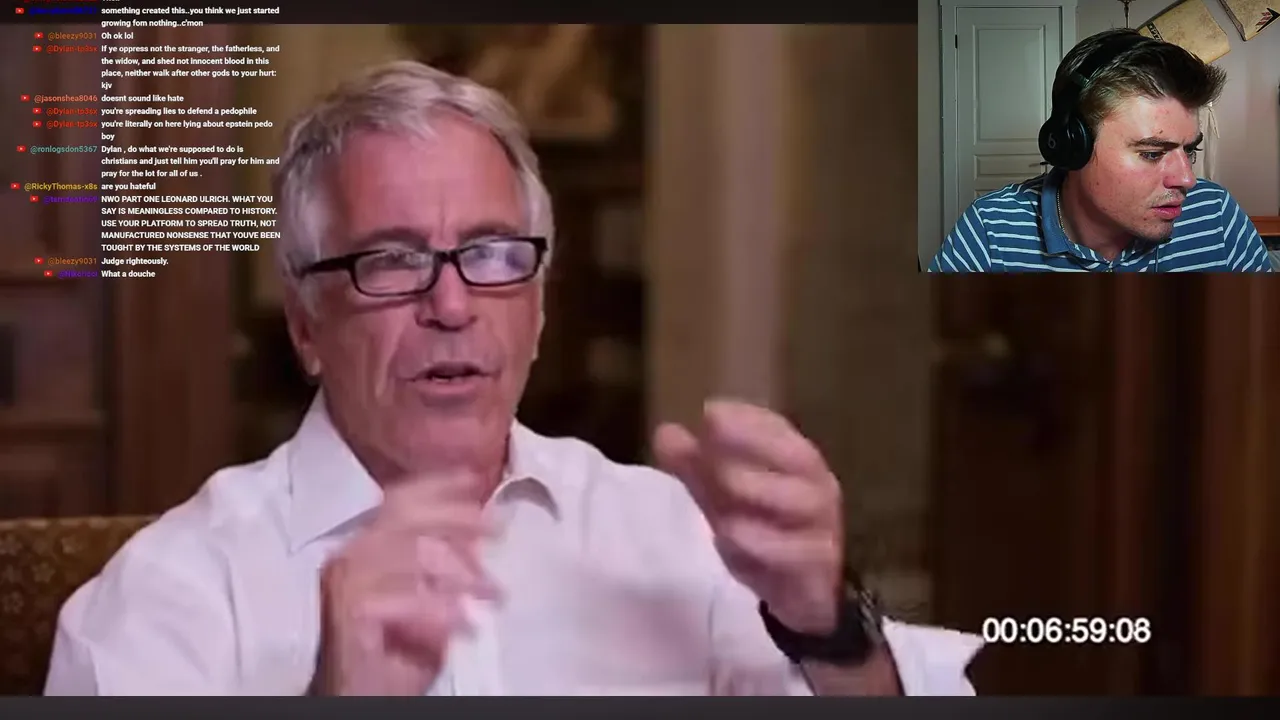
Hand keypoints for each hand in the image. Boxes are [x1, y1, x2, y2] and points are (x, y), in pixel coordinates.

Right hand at [311, 474, 500, 695]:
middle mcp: (351, 557)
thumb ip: (439, 575)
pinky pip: (405, 599)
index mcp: (365, 548)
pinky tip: (465, 622)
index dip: (438, 486)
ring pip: (411, 553)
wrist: (348, 696)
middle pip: (406, 517)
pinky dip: (440, 609)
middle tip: (498, 528)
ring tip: (494, 593)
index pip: (399, 502)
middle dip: (457, 517)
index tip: (475, 479)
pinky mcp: (350, 614)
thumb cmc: (381, 655)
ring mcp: (347, 583)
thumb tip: (476, 550)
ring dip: (459, 571)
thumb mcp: (419, 607)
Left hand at [654, 399, 844, 634]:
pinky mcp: (818, 568)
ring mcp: (823, 528)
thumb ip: (696, 468)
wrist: (803, 596)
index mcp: (797, 464)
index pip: (779, 431)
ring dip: (761, 489)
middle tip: (710, 440)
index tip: (710, 412)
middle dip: (756, 444)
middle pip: (800, 458)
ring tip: (723, 483)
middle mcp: (817, 489)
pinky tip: (729, 535)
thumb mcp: (724, 500)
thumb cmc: (764, 533)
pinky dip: (764, 543)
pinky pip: (798, 552)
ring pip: (804, 502)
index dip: (748, 419)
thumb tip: (664, 431)